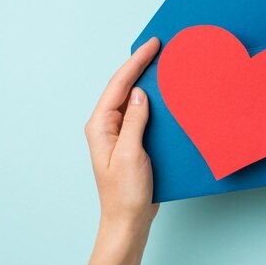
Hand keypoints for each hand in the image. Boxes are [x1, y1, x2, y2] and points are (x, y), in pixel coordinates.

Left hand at [84, 37, 160, 235]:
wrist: (128, 220)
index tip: (152, 44)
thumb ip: (134, 122)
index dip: (135, 62)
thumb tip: (141, 93)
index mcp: (100, 126)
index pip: (119, 85)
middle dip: (140, 65)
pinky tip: (165, 96)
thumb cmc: (125, 193)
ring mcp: (119, 134)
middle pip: (123, 87)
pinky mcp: (131, 141)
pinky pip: (141, 114)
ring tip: (162, 63)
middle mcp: (107, 126)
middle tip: (159, 46)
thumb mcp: (131, 154)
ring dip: (147, 81)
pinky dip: (153, 101)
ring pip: (133, 99)